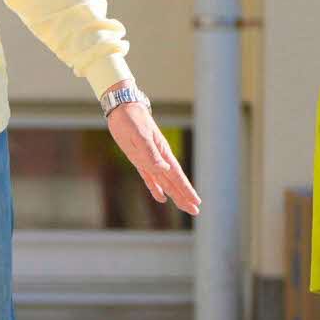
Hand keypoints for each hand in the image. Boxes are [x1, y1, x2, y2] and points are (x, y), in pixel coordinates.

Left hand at [103, 86, 199, 215]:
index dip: (186, 190)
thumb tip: (165, 169)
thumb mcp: (140, 135)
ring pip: (164, 182)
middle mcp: (159, 158)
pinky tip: (161, 197)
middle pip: (174, 182)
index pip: (177, 176)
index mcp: (162, 153)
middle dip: (184, 196)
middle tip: (195, 211)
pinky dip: (156, 188)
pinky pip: (150, 177)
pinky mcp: (139, 159)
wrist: (123, 108)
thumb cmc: (132, 120)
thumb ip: (151, 153)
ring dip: (174, 194)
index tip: (196, 202)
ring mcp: (149, 159)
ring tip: (184, 206)